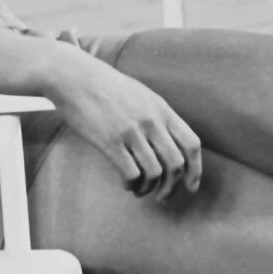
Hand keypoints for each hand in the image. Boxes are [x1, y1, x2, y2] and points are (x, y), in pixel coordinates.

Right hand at [48, 49, 201, 201]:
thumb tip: (171, 144)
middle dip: (171, 186)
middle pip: (176, 164)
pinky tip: (126, 183)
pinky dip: (132, 185)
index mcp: (162, 109)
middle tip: (163, 196)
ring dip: (149, 189)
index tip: (191, 186)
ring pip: (154, 173)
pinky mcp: (110, 142)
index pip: (191, 144)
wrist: (76, 78)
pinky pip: (131, 174)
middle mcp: (151, 121)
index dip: (195, 170)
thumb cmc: (108, 87)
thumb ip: (159, 117)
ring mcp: (131, 132)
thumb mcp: (142, 95)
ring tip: (140, 190)